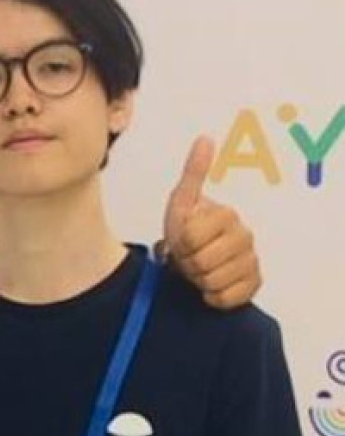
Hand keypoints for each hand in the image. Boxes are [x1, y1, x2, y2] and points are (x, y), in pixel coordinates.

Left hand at [163, 136, 260, 308]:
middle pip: (203, 262)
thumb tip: (204, 137)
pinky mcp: (254, 283)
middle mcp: (245, 236)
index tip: (183, 238)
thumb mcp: (181, 201)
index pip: (191, 238)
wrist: (192, 256)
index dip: (180, 242)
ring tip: (199, 268)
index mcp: (227, 214)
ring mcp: (252, 260)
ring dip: (198, 279)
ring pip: (214, 281)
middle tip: (189, 255)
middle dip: (188, 262)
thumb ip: (192, 172)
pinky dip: (213, 296)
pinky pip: (228, 298)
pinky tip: (210, 285)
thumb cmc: (185, 227)